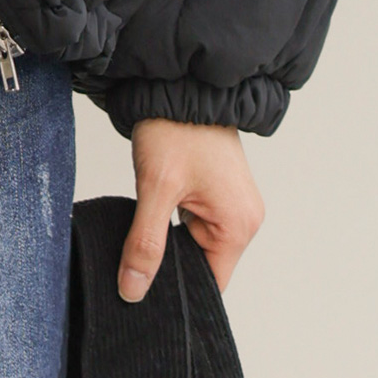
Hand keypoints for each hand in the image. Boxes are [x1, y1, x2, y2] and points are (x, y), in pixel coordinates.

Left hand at [118, 117, 264, 300]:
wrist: (177, 85)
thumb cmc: (175, 129)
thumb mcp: (155, 189)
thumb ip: (145, 244)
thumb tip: (134, 291)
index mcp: (239, 225)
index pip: (210, 284)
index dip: (177, 291)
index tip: (143, 292)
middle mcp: (243, 218)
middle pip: (203, 266)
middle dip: (170, 263)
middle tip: (135, 257)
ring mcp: (232, 204)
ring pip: (195, 244)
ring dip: (169, 239)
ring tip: (146, 225)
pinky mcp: (218, 193)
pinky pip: (195, 224)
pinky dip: (173, 222)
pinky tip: (155, 210)